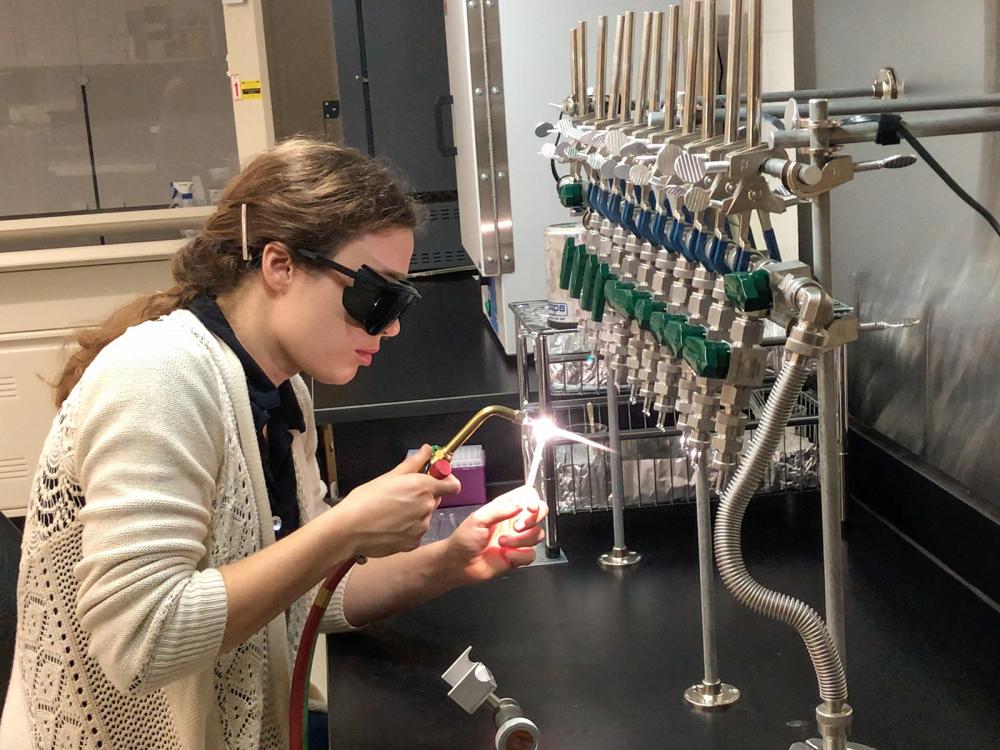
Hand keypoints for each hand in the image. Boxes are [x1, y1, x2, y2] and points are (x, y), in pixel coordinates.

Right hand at [337, 445, 460, 558]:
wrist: (350, 529)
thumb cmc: (364, 501)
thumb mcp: (389, 476)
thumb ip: (414, 463)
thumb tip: (426, 451)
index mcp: (422, 486)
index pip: (452, 484)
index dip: (446, 481)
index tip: (436, 479)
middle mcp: (426, 506)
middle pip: (435, 499)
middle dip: (422, 497)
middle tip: (401, 497)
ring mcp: (421, 526)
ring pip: (424, 516)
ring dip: (414, 514)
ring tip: (391, 513)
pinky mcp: (414, 542)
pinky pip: (416, 533)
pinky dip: (407, 530)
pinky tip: (390, 526)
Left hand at [443, 485, 547, 582]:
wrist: (459, 564)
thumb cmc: (464, 539)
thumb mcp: (478, 518)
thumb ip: (499, 510)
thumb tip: (519, 505)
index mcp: (505, 508)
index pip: (529, 497)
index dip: (534, 501)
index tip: (530, 508)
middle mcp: (514, 521)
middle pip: (541, 513)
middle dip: (532, 520)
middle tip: (516, 527)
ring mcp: (518, 539)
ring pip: (538, 534)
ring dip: (521, 540)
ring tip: (502, 543)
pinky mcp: (519, 556)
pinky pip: (531, 554)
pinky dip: (520, 555)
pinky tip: (506, 555)